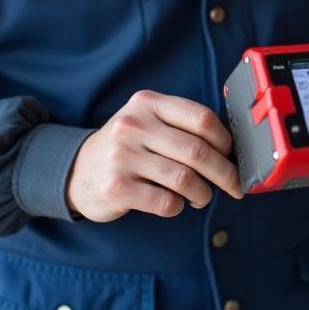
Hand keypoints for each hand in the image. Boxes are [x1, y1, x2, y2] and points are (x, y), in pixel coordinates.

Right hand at [65, 90, 242, 221]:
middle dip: (224, 173)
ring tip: (202, 196)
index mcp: (147, 103)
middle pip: (197, 151)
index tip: (232, 155)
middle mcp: (133, 126)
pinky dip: (179, 206)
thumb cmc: (126, 147)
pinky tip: (175, 203)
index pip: (201, 117)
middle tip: (233, 185)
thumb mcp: (146, 121)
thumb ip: (181, 126)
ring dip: (203, 193)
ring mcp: (122, 157)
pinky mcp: (116, 188)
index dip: (225, 139)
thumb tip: (230, 149)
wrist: (75, 171)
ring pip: (185, 179)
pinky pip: (165, 202)